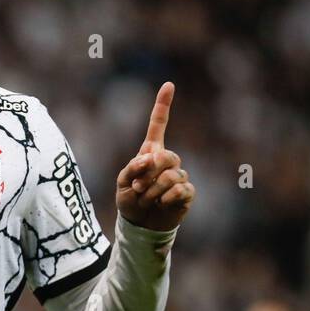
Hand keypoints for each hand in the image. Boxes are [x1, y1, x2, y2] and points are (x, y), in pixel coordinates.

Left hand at [116, 82, 195, 231]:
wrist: (140, 225)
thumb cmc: (130, 200)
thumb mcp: (122, 183)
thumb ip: (133, 167)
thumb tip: (151, 157)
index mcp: (150, 153)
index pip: (158, 125)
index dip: (163, 105)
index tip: (169, 84)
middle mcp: (167, 161)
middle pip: (166, 156)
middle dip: (149, 173)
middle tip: (138, 187)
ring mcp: (179, 176)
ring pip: (171, 175)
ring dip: (152, 190)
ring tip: (146, 199)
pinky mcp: (187, 192)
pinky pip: (180, 189)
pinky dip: (166, 198)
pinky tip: (161, 204)